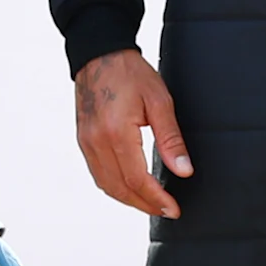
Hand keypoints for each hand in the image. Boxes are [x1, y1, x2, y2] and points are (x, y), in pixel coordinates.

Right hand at [74, 49, 190, 219]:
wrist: (99, 54)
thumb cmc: (131, 73)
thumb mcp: (160, 101)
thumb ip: (171, 139)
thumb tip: (183, 171)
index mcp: (116, 133)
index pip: (136, 179)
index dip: (156, 199)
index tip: (174, 209)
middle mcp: (96, 142)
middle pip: (120, 189)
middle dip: (144, 205)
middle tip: (166, 211)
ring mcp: (86, 142)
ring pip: (106, 185)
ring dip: (129, 199)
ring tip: (152, 203)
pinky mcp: (83, 140)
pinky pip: (98, 173)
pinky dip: (115, 187)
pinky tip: (131, 188)